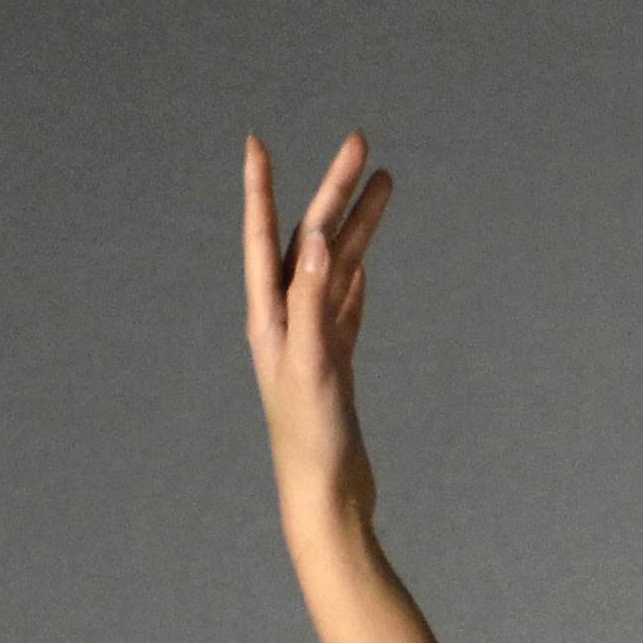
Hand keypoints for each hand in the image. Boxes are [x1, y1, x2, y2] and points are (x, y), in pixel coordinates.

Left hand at [243, 129, 392, 537]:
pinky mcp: (334, 366)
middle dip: (333, 191)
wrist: (327, 500)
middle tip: (360, 143)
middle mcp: (285, 324)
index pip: (263, 239)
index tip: (256, 143)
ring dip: (357, 226)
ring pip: (334, 268)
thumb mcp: (312, 364)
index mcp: (269, 320)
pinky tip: (361, 260)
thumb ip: (310, 301)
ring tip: (385, 182)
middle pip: (309, 241)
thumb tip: (312, 239)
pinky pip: (344, 308)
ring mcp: (312, 343)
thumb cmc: (311, 442)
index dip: (260, 190)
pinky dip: (353, 279)